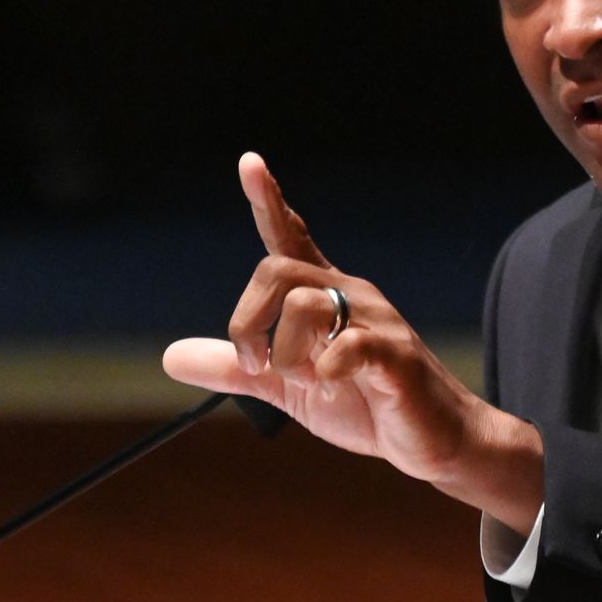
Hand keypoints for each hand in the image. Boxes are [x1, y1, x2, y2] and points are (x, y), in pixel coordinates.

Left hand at [164, 153, 543, 527]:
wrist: (431, 439)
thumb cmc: (364, 403)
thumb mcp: (286, 388)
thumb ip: (237, 368)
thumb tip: (170, 357)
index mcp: (325, 294)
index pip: (291, 235)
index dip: (268, 200)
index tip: (249, 162)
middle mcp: (350, 294)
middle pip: (277, 269)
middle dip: (248, 319)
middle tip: (255, 365)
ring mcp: (375, 321)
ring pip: (304, 304)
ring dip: (286, 354)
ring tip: (306, 384)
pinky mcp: (394, 356)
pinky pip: (346, 346)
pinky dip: (324, 371)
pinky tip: (334, 387)